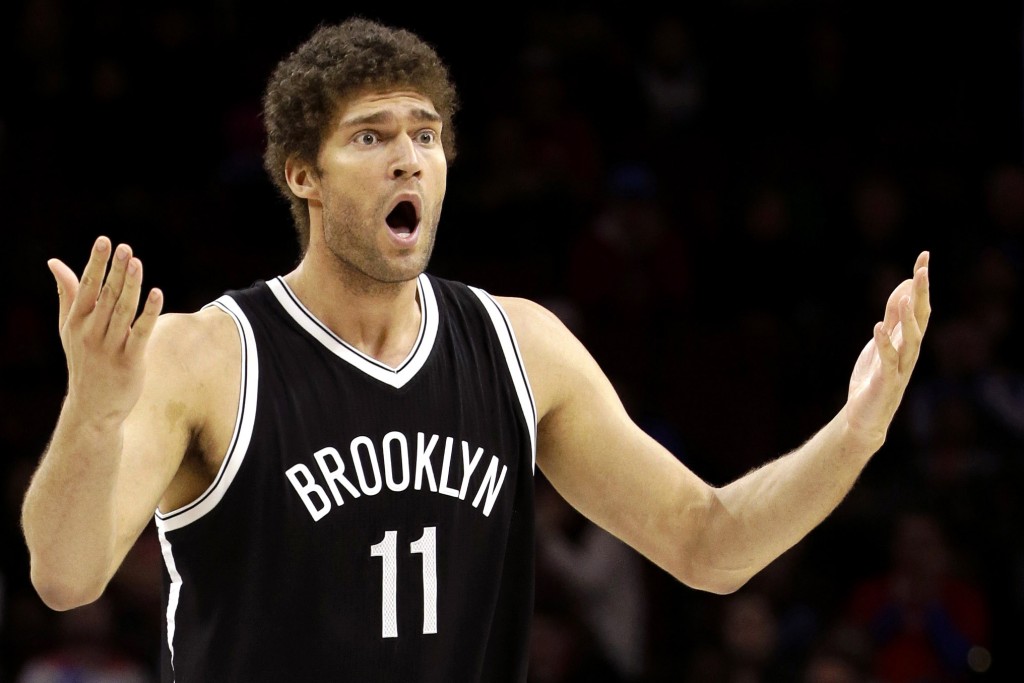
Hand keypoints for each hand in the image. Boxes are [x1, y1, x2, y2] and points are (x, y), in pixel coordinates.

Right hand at [49, 236, 163, 424]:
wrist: (92, 407)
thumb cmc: (83, 362)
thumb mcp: (69, 328)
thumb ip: (67, 294)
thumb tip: (55, 262)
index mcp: (77, 321)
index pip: (86, 286)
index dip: (95, 263)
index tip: (104, 241)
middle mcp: (91, 332)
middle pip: (106, 295)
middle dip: (115, 270)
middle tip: (125, 247)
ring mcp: (109, 347)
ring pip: (122, 311)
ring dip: (130, 286)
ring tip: (137, 263)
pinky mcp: (129, 361)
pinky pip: (140, 333)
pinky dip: (148, 313)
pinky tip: (157, 294)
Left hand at [845, 251, 930, 448]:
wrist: (866, 415)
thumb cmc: (876, 376)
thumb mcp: (883, 339)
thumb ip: (894, 316)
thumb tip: (905, 287)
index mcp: (908, 338)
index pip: (919, 305)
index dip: (921, 282)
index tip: (924, 256)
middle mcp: (909, 350)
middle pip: (920, 318)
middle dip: (921, 294)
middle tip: (923, 269)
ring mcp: (900, 366)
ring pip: (911, 340)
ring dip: (909, 318)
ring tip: (907, 297)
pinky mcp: (885, 381)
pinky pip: (888, 361)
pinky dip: (884, 344)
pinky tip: (878, 327)